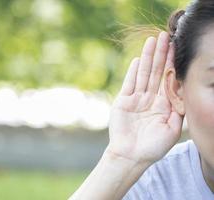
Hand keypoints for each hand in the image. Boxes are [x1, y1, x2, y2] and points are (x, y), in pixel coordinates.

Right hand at [106, 31, 183, 164]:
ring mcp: (136, 99)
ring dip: (147, 58)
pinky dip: (133, 72)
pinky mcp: (123, 101)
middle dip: (160, 54)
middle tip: (163, 36)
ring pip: (143, 74)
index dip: (172, 63)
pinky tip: (138, 60)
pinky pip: (129, 83)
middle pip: (156, 72)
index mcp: (162, 104)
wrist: (131, 156)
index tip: (175, 48)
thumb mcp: (172, 129)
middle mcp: (149, 98)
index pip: (168, 79)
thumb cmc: (153, 147)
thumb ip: (178, 109)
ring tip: (151, 41)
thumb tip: (183, 90)